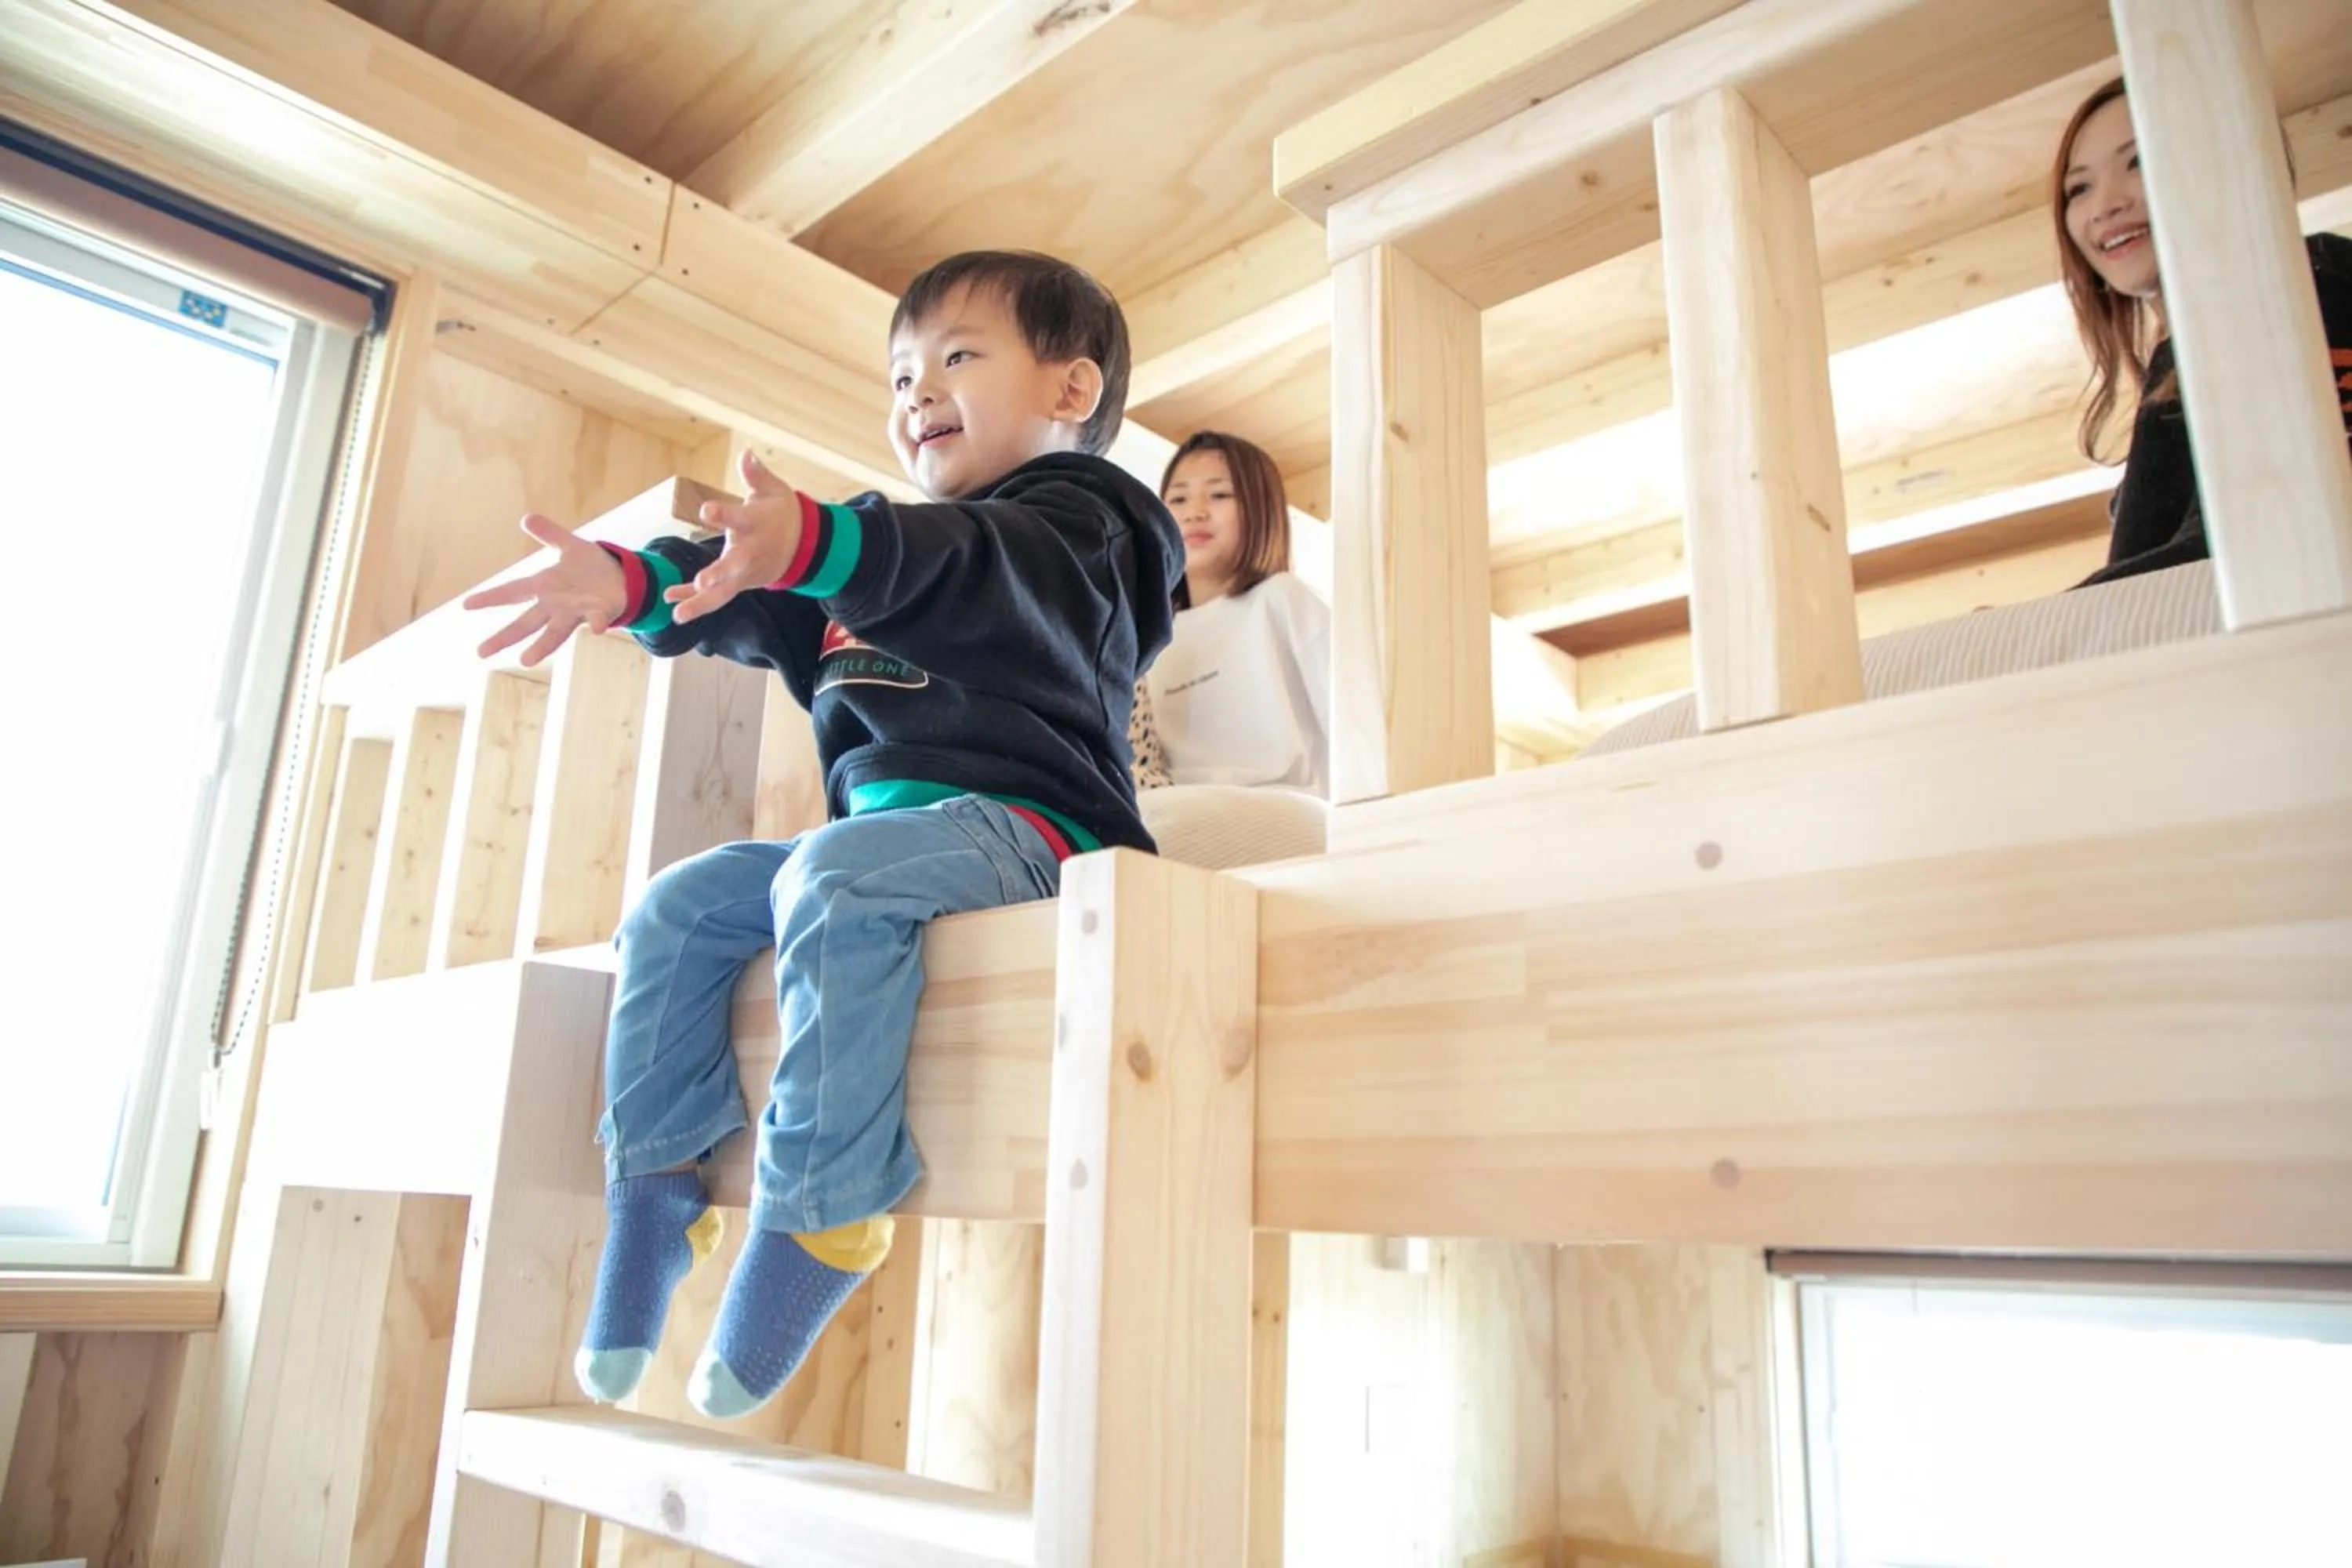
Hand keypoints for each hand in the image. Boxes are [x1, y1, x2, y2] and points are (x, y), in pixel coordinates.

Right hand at [462, 513, 627, 665]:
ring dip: (542, 645)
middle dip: (505, 636)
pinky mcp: (600, 613)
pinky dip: (597, 624)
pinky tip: (596, 630)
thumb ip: (549, 534)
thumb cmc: (592, 566)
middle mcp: (555, 605)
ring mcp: (576, 612)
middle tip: (482, 652)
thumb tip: (527, 518)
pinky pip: (596, 620)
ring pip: (555, 632)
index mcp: (545, 586)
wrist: (623, 578)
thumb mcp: (569, 545)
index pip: (512, 592)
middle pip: (526, 623)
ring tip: (525, 660)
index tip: (465, 605)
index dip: (490, 597)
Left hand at [668, 449, 805, 624]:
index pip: (739, 518)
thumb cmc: (782, 512)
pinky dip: (694, 599)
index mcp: (756, 524)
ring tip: (678, 615)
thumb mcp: (774, 490)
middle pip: (735, 566)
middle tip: (702, 583)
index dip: (722, 514)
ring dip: (701, 604)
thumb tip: (746, 453)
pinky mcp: (740, 583)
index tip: (705, 510)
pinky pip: (717, 595)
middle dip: (719, 574)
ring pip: (725, 592)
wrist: (804, 545)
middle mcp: (751, 552)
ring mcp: (746, 572)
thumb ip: (757, 475)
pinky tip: (672, 603)